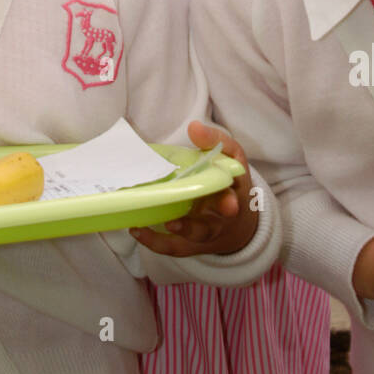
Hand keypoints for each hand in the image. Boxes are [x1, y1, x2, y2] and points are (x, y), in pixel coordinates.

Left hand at [131, 121, 258, 256]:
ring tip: (157, 224)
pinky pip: (173, 247)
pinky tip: (137, 230)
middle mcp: (218, 219)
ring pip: (190, 238)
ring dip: (172, 234)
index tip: (229, 204)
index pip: (231, 197)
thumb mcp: (230, 157)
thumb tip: (194, 127)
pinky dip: (154, 241)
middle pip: (210, 227)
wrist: (236, 220)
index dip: (229, 202)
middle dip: (195, 226)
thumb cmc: (228, 182)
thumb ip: (215, 141)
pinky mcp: (189, 244)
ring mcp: (203, 233)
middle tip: (177, 223)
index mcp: (231, 195)